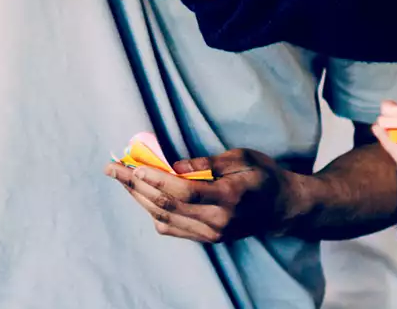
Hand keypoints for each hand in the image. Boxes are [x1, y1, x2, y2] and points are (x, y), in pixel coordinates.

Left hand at [104, 148, 304, 242]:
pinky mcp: (207, 239)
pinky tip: (140, 195)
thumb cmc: (264, 176)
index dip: (155, 178)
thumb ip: (208, 163)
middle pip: (167, 205)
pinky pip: (171, 229)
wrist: (283, 208)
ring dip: (138, 198)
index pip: (183, 191)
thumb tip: (175, 165)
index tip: (133, 164)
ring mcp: (212, 234)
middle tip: (112, 168)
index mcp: (229, 197)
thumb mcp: (242, 158)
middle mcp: (218, 221)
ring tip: (120, 178)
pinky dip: (151, 212)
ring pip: (164, 218)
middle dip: (135, 185)